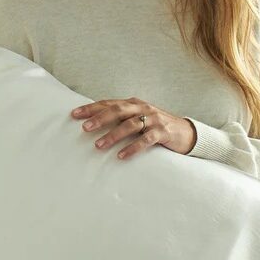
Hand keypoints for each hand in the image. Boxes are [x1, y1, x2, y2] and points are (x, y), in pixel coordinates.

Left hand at [71, 97, 196, 159]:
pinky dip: (133, 147)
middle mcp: (142, 108)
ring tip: (98, 146)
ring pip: (130, 125)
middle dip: (100, 118)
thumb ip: (120, 119)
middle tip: (85, 127)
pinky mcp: (162, 132)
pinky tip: (121, 156)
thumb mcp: (137, 119)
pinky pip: (146, 139)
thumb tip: (94, 124)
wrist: (185, 132)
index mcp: (133, 103)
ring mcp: (153, 119)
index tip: (74, 114)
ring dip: (113, 135)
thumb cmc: (155, 126)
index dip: (91, 108)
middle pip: (118, 110)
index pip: (108, 103)